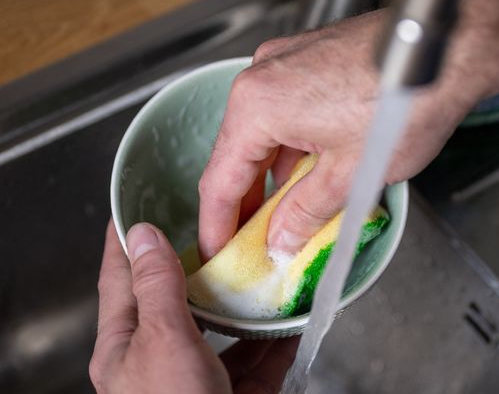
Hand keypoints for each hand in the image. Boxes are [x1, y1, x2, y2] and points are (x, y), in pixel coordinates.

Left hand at [90, 221, 298, 393]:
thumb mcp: (162, 342)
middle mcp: (160, 359)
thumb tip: (143, 235)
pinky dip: (277, 340)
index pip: (120, 277)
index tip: (135, 205)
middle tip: (218, 232)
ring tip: (263, 270)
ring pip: (224, 329)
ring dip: (246, 304)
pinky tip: (294, 319)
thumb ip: (157, 288)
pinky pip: (256, 360)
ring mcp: (200, 378)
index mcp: (126, 345)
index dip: (126, 239)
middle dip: (199, 267)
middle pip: (179, 300)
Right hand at [198, 0, 498, 258]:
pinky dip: (289, 148)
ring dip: (270, 176)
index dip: (217, 224)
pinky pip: (284, 113)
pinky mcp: (309, 61)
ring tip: (283, 215)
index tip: (218, 250)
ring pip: (262, 134)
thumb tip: (280, 238)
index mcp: (258, 106)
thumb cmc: (408, 100)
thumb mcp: (349, 175)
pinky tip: (306, 174)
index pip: (221, 180)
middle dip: (245, 202)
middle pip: (237, 154)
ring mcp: (285, 64)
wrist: (451, 48)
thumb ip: (304, 213)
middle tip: (250, 241)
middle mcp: (263, 77)